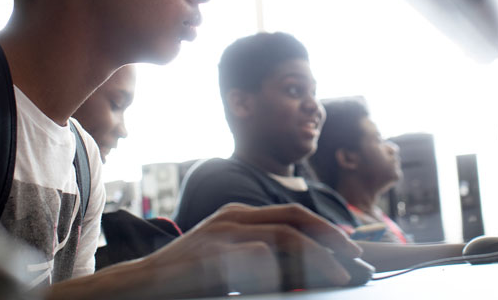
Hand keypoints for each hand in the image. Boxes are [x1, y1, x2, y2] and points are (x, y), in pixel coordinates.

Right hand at [74, 203, 361, 298]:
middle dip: (330, 237)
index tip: (348, 246)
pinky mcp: (215, 255)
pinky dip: (286, 271)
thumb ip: (258, 252)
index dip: (323, 227)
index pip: (292, 212)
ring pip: (285, 236)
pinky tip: (301, 284)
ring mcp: (224, 233)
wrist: (143, 283)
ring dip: (318, 256)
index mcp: (240, 213)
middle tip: (354, 258)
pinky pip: (260, 258)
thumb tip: (300, 267)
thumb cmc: (188, 274)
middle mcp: (234, 216)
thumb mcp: (228, 255)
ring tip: (339, 275)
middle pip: (294, 218)